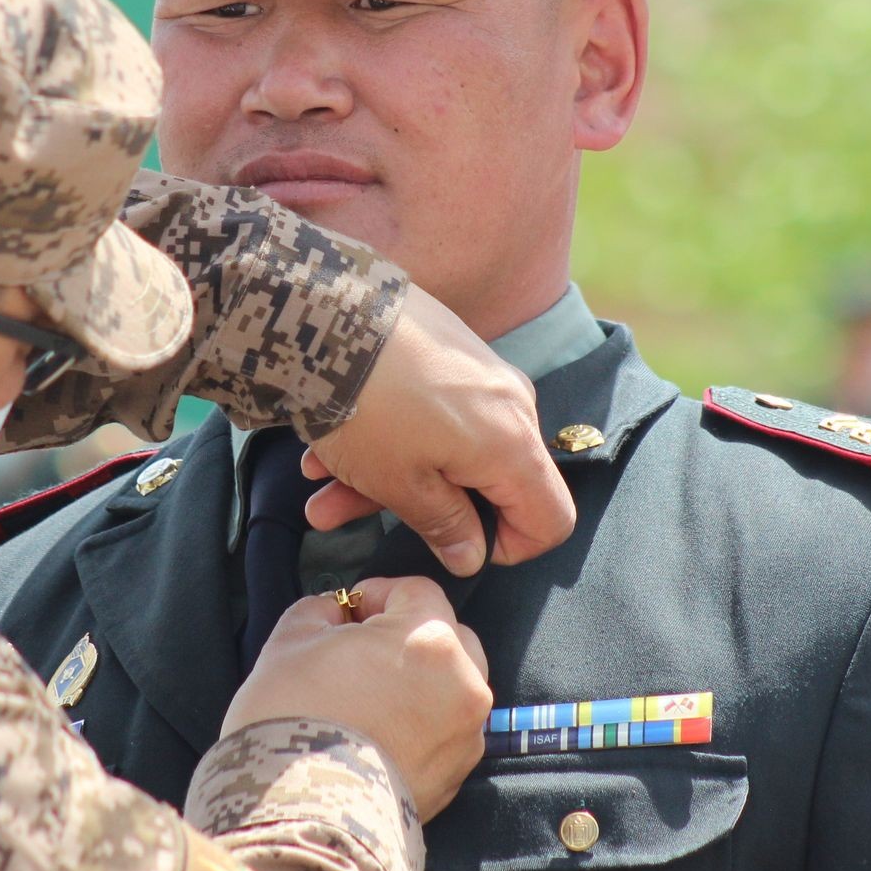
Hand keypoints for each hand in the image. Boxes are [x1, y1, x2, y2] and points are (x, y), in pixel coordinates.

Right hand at [223, 576, 490, 818]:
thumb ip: (321, 611)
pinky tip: (376, 735)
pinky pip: (445, 732)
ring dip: (417, 682)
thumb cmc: (292, 717)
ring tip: (367, 698)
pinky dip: (420, 725)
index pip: (415, 591)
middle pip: (447, 637)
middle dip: (406, 636)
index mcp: (430, 639)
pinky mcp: (456, 777)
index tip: (347, 613)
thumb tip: (336, 613)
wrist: (298, 811)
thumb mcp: (291, 640)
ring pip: (450, 686)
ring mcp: (465, 735)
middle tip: (359, 653)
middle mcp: (463, 683)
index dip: (376, 594)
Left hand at [303, 286, 574, 574]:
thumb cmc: (370, 409)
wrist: (329, 314)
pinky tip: (322, 453)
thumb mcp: (400, 483)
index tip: (454, 545)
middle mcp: (510, 405)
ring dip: (383, 478)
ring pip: (444, 449)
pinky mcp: (447, 353)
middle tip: (349, 518)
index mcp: (513, 445)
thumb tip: (472, 557)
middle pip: (487, 482)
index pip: (551, 519)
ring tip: (319, 491)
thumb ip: (445, 525)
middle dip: (421, 510)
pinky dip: (385, 440)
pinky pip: (429, 415)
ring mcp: (478, 375)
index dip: (508, 548)